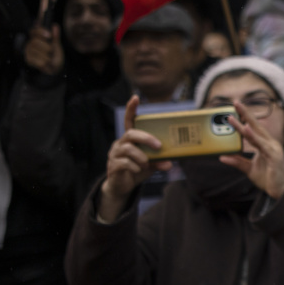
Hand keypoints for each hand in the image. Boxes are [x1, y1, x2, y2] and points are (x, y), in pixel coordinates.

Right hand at [24, 0, 63, 74]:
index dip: (44, 4)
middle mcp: (32, 37)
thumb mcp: (57, 47)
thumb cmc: (54, 57)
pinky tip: (43, 62)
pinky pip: (37, 57)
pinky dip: (43, 62)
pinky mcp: (25, 56)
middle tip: (49, 46)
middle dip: (47, 42)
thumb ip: (55, 37)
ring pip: (38, 46)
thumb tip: (54, 26)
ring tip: (47, 57)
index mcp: (41, 32)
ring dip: (47, 54)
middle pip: (37, 32)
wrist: (51, 71)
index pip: (41, 16)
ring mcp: (28, 45)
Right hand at [99, 96, 170, 220]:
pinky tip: (138, 170)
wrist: (122, 187)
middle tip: (158, 146)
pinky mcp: (112, 165)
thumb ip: (160, 161)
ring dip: (142, 157)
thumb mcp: (151, 164)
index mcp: (130, 139)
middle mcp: (120, 143)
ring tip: (147, 164)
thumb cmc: (138, 169)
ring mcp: (114, 154)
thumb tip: (170, 162)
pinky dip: (135, 167)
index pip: (129, 121)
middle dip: (146, 138)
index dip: (131, 109)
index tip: (135, 98)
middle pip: (131, 134)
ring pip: (128, 149)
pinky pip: (124, 163)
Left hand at [219, 101, 283, 199]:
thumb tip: (222, 157)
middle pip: (256, 126)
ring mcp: (273, 149)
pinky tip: (247, 130)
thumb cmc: (268, 177)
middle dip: (245, 113)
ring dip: (245, 125)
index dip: (244, 117)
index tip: (235, 107)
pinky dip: (254, 137)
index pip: (253, 128)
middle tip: (235, 102)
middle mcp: (270, 143)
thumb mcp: (249, 169)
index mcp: (265, 144)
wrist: (280, 190)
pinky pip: (262, 145)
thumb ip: (237, 162)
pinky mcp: (274, 157)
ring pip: (257, 134)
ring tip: (235, 117)